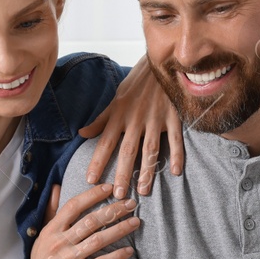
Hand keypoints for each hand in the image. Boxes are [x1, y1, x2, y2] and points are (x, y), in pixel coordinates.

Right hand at [12, 182, 139, 258]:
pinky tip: (129, 251)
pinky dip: (116, 257)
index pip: (73, 206)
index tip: (109, 188)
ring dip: (119, 230)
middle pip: (90, 221)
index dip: (92, 195)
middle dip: (113, 210)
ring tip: (136, 222)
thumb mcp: (42, 237)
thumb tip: (57, 188)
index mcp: (51, 231)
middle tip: (131, 203)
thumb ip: (51, 212)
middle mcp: (59, 243)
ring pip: (98, 240)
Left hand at [77, 55, 183, 197]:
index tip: (91, 180)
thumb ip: (101, 120)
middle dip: (122, 172)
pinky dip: (177, 155)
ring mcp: (155, 119)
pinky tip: (175, 172)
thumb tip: (82, 134)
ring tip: (143, 190)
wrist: (160, 64)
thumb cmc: (136, 84)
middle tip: (119, 194)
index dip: (98, 161)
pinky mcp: (173, 117)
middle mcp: (135, 119)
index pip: (106, 142)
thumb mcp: (116, 99)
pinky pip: (175, 139)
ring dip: (147, 170)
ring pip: (150, 149)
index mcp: (119, 115)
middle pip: (127, 150)